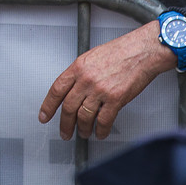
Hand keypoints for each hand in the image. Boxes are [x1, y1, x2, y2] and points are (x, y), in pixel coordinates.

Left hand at [38, 22, 171, 139]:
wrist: (141, 51)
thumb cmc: (121, 51)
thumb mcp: (92, 57)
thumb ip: (80, 73)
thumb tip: (73, 88)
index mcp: (78, 67)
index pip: (56, 90)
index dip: (48, 106)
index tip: (44, 116)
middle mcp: (86, 79)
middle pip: (68, 107)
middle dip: (65, 124)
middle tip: (65, 132)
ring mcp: (100, 90)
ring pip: (84, 117)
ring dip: (83, 129)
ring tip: (84, 133)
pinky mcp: (115, 99)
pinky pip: (103, 121)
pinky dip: (101, 130)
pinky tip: (100, 132)